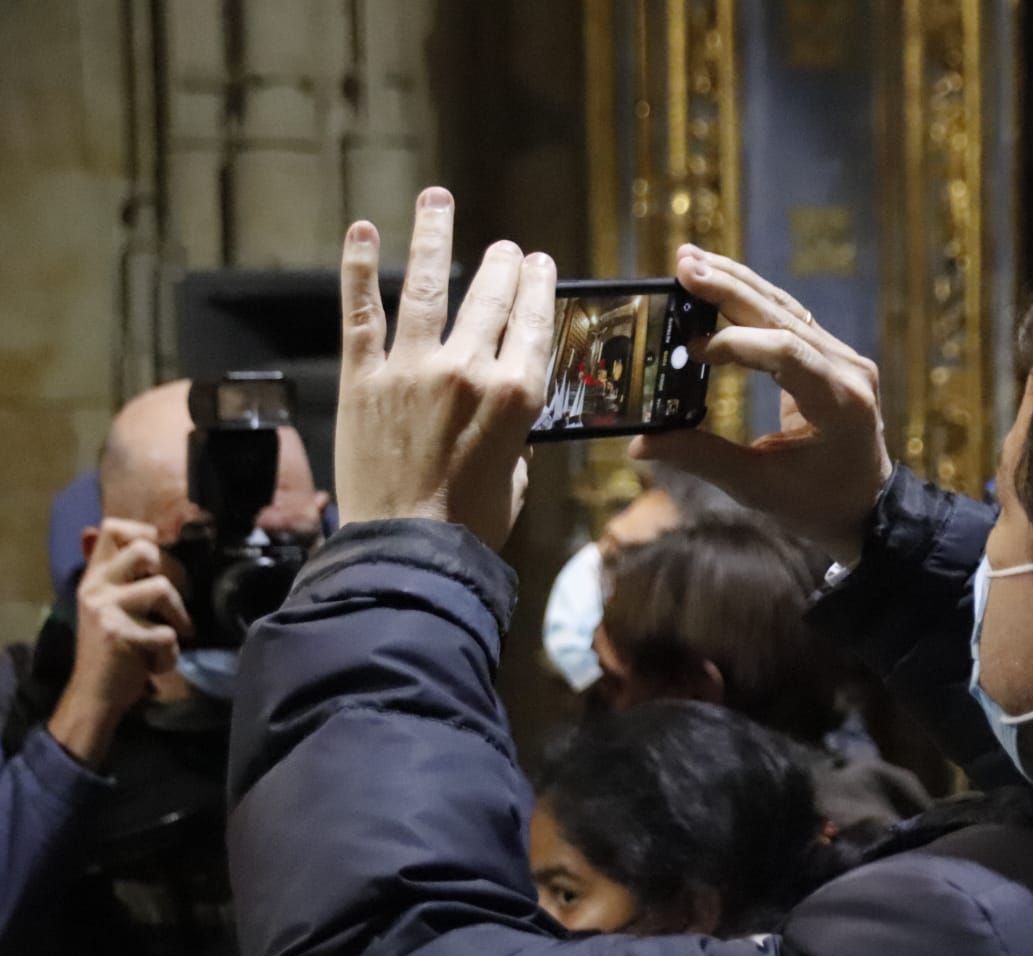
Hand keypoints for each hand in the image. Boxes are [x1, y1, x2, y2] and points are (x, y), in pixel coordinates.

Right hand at [50, 518, 191, 765]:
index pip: (111, 529)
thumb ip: (116, 574)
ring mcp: (106, 610)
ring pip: (161, 588)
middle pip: (144, 549)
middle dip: (170, 573)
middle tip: (168, 602)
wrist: (93, 694)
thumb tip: (110, 532)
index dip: (142, 533)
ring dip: (178, 618)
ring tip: (171, 636)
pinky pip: (168, 634)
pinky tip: (156, 663)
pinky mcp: (121, 636)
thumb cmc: (109, 648)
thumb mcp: (107, 605)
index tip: (157, 556)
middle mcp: (95, 588)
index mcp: (93, 577)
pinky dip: (170, 654)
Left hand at [334, 187, 555, 550]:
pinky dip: (359, 267)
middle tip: (506, 247)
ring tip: (438, 198)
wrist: (407, 548)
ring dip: (435, 235)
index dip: (540, 286)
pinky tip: (363, 231)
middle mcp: (468, 368)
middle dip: (503, 264)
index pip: (535, 321)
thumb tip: (503, 425)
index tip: (541, 264)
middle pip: (491, 296)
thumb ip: (513, 439)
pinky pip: (361, 312)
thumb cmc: (471, 525)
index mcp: (516, 394)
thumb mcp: (515, 479)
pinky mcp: (364, 377)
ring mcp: (412, 367)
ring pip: (428, 285)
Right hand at [629, 245, 892, 562]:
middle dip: (730, 288)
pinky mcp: (834, 357)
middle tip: (683, 265)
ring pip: (787, 308)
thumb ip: (701, 459)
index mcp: (839, 404)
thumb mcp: (758, 488)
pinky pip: (791, 320)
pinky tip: (719, 281)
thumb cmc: (816, 504)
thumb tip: (640, 443)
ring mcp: (845, 359)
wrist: (866, 506)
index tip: (693, 349)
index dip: (738, 342)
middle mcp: (848, 371)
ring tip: (690, 260)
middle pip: (785, 317)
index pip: (788, 353)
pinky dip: (751, 301)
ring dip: (736, 283)